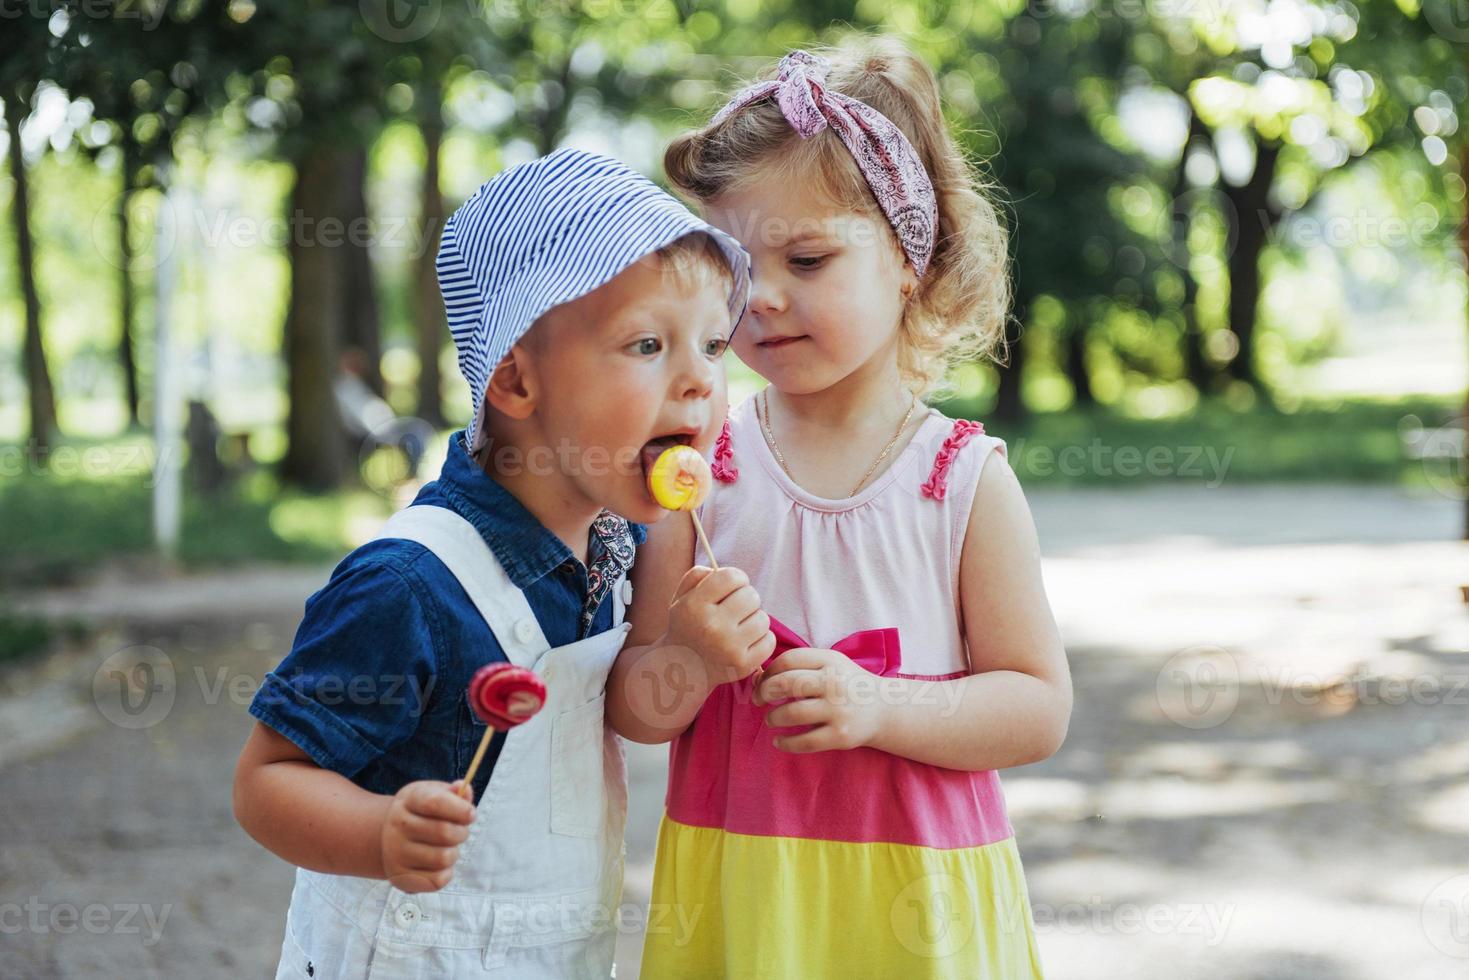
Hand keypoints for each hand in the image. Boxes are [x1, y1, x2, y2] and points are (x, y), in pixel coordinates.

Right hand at [380, 780, 475, 892]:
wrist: (388, 836)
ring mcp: (396, 853)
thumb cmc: (421, 812)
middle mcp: (398, 825)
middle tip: (460, 831)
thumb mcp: (434, 794)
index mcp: (409, 800)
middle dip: (461, 833)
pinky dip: (446, 873)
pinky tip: (439, 863)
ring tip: (447, 847)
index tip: (471, 814)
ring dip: (454, 853)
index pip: (435, 803)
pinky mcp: (400, 876)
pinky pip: (437, 880)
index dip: (459, 809)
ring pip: (443, 858)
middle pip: (444, 832)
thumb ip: (454, 793)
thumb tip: (464, 789)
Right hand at [664, 566, 773, 684]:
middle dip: (746, 599)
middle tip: (735, 609)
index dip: (736, 579)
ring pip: (763, 619)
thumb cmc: (687, 627)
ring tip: (739, 627)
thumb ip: (696, 576)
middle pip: (752, 596)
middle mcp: (711, 626)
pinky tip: (745, 642)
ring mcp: (729, 648)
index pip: (732, 576)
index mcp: (695, 605)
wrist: (682, 670)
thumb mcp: (681, 598)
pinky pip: (769, 640)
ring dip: (754, 620)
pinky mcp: (743, 665)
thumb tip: (718, 569)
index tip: (731, 588)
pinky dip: (761, 639)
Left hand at [754, 647, 889, 752]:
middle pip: (787, 683)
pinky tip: (778, 741)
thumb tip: (758, 677)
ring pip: (792, 713)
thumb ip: (800, 665)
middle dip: (764, 692)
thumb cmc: (847, 684)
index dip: (768, 671)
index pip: (788, 660)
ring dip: (772, 718)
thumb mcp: (830, 664)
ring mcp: (838, 710)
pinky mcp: (841, 736)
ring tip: (771, 719)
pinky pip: (804, 742)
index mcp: (830, 661)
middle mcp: (835, 683)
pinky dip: (785, 743)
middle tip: (758, 700)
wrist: (884, 709)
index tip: (761, 681)